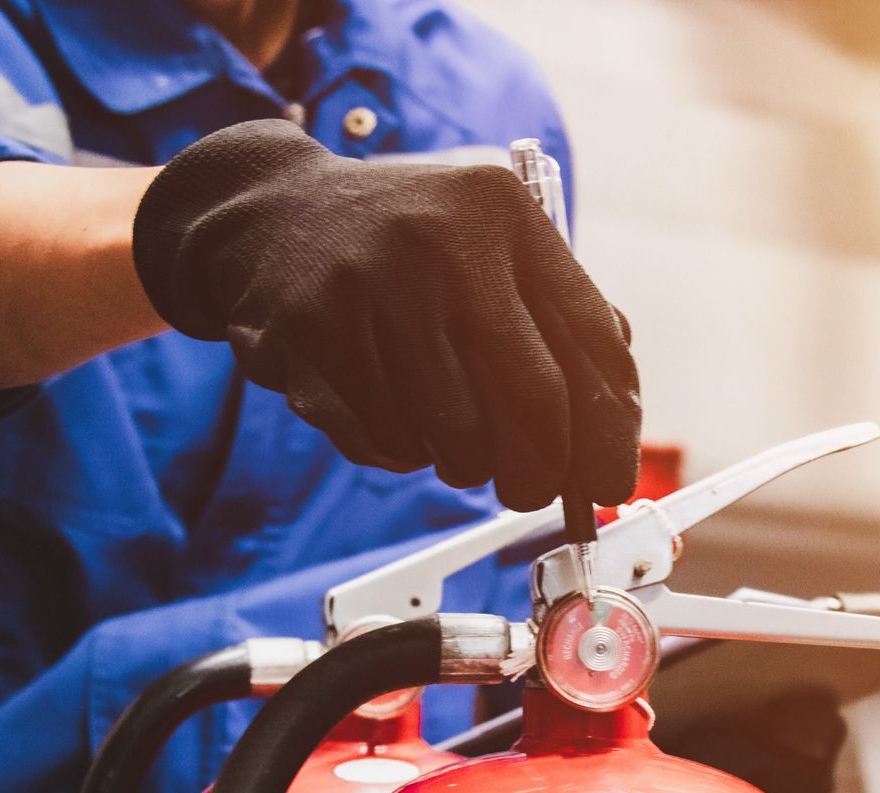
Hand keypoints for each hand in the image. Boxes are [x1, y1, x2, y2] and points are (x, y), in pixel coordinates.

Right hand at [132, 119, 640, 510]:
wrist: (268, 213)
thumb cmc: (403, 244)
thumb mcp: (487, 242)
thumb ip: (553, 314)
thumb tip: (612, 428)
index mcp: (504, 216)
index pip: (592, 341)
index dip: (611, 429)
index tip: (609, 480)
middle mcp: (445, 243)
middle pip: (535, 401)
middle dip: (542, 471)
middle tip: (531, 491)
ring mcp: (375, 284)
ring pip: (455, 436)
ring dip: (462, 463)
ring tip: (448, 438)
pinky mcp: (313, 328)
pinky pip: (384, 438)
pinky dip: (401, 452)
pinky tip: (390, 412)